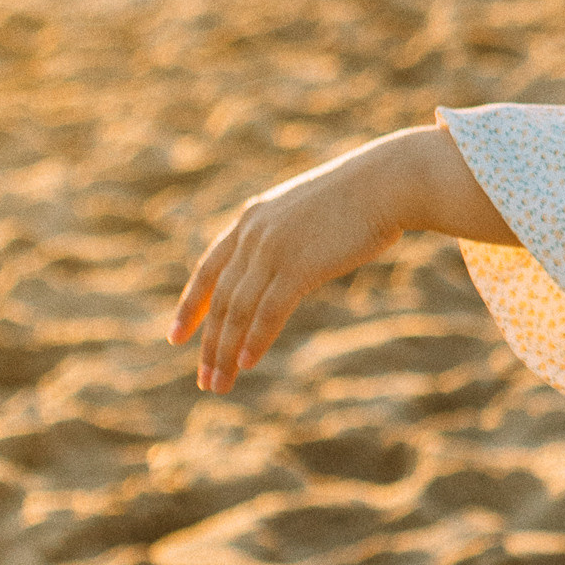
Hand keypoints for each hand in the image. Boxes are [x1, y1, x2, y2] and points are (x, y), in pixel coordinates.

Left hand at [168, 125, 504, 394]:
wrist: (388, 180)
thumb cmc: (359, 196)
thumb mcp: (308, 212)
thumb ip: (286, 236)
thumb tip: (282, 267)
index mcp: (252, 218)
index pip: (209, 269)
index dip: (190, 306)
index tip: (176, 337)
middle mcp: (253, 234)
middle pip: (221, 299)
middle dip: (210, 343)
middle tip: (204, 379)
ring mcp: (273, 249)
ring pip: (238, 311)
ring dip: (226, 352)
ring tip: (218, 384)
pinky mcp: (299, 266)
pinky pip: (268, 311)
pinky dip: (255, 340)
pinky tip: (247, 364)